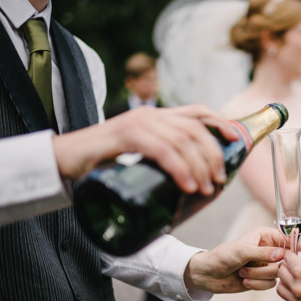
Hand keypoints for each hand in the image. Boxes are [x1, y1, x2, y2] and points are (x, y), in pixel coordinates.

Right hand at [52, 103, 238, 194]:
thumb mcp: (141, 157)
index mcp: (157, 116)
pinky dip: (179, 168)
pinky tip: (187, 184)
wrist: (63, 161)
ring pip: (182, 140)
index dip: (221, 122)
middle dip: (213, 154)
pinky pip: (160, 149)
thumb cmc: (104, 164)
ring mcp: (137, 123)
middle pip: (195, 128)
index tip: (236, 140)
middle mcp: (150, 114)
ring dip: (200, 166)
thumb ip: (162, 159)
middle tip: (218, 180)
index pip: (197, 111)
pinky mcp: (123, 136)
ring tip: (206, 188)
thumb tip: (194, 182)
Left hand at [184, 227, 300, 293]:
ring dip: (260, 276)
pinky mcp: (262, 278)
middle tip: (255, 267)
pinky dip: (257, 284)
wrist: (208, 275)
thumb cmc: (222, 256)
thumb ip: (263, 253)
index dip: (300, 245)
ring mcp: (266, 265)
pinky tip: (245, 281)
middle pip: (285, 259)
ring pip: (278, 273)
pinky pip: (271, 284)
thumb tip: (282, 254)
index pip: (288, 239)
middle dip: (270, 266)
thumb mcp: (242, 252)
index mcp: (264, 236)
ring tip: (244, 273)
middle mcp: (268, 249)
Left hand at [277, 252, 300, 300]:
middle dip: (287, 267)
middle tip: (296, 266)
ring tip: (298, 280)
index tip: (295, 256)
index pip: (287, 258)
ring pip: (281, 288)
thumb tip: (299, 260)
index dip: (292, 255)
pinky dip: (295, 296)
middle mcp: (297, 288)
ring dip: (287, 282)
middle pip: (281, 272)